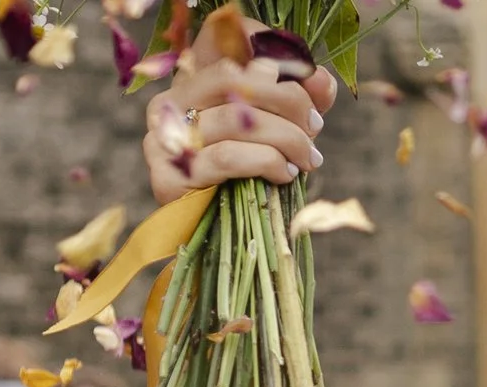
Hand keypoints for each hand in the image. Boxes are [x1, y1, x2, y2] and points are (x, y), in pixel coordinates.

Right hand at [145, 45, 336, 205]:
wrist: (214, 237)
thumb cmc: (247, 176)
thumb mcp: (275, 130)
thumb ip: (298, 100)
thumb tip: (324, 82)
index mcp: (191, 81)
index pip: (231, 50)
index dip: (277, 64)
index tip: (312, 93)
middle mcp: (169, 103)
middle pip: (238, 81)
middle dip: (289, 103)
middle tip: (314, 128)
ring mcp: (163, 140)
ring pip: (238, 120)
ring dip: (286, 138)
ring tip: (307, 159)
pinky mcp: (167, 177)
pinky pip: (228, 158)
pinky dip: (266, 162)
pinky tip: (285, 174)